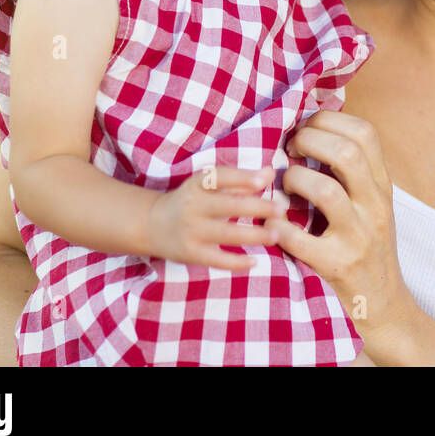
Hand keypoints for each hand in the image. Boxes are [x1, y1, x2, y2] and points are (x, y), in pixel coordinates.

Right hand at [144, 166, 285, 270]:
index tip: (264, 180)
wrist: (152, 224)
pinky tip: (255, 262)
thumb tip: (272, 172)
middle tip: (281, 209)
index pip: (221, 177)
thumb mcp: (209, 184)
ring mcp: (192, 231)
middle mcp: (194, 206)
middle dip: (256, 208)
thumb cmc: (192, 200)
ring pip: (226, 234)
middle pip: (228, 206)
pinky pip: (217, 260)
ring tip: (275, 235)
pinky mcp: (191, 253)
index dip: (242, 178)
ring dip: (253, 236)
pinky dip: (236, 263)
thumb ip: (241, 180)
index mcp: (198, 184)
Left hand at [275, 111, 415, 350]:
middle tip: (290, 150)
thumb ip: (350, 172)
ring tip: (285, 187)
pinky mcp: (339, 266)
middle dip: (309, 141)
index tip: (305, 128)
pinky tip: (271, 225)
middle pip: (347, 153)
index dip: (329, 120)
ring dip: (294, 180)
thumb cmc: (367, 248)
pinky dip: (278, 228)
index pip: (365, 132)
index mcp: (382, 185)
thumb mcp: (370, 204)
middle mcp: (375, 206)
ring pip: (326, 191)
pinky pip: (301, 240)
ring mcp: (360, 237)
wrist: (384, 306)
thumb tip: (312, 128)